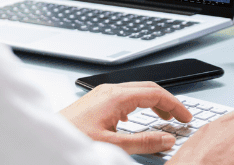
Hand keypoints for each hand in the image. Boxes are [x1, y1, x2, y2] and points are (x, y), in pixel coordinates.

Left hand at [59, 82, 191, 154]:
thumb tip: (166, 139)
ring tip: (163, 118)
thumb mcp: (113, 145)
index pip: (155, 93)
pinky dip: (138, 105)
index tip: (185, 118)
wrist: (48, 137)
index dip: (174, 105)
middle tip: (179, 117)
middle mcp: (109, 91)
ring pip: (135, 91)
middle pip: (147, 88)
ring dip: (153, 103)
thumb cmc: (72, 137)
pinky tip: (136, 118)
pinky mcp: (95, 101)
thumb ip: (143, 142)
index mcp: (116, 97)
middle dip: (167, 102)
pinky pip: (123, 96)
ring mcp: (101, 94)